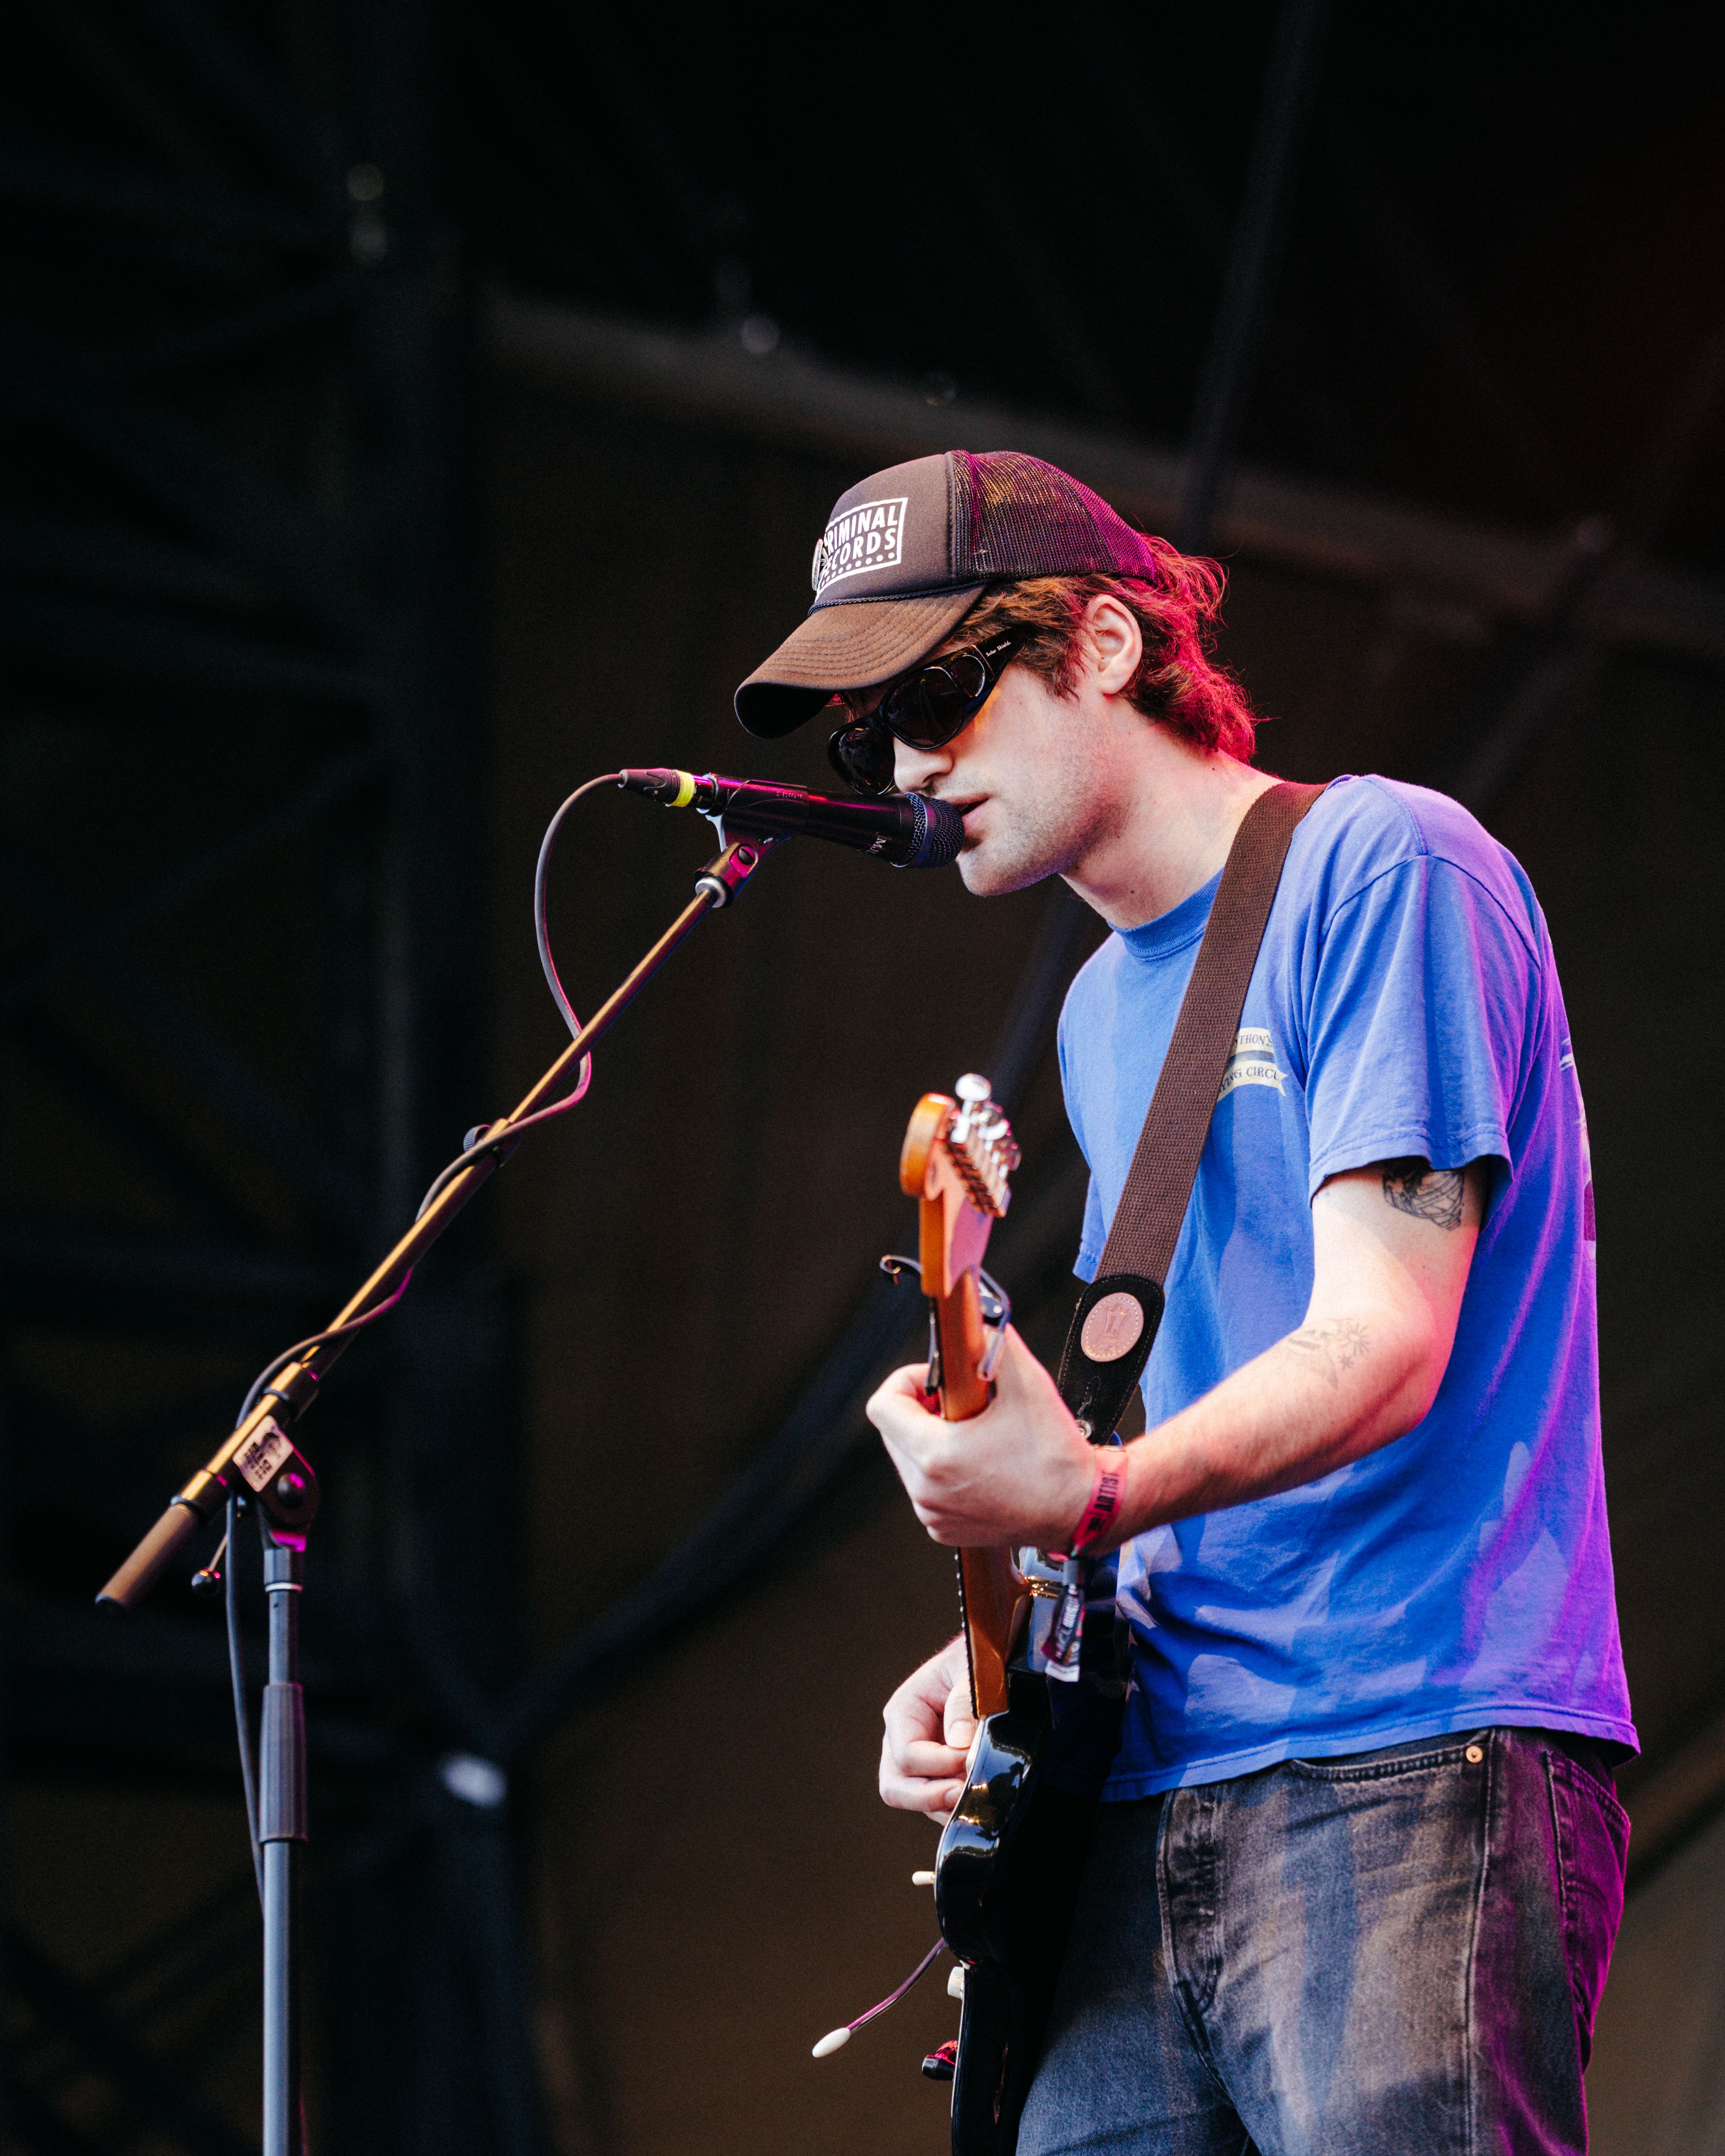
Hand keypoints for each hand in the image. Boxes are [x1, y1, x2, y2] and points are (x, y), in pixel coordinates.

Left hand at [866, 1325, 1097, 1546]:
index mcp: (936, 1455)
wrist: (1082, 1510)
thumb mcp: (1029, 1384)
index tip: (940, 1381)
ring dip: (932, 1438)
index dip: (907, 1380)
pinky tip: (981, 1462)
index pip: (883, 1405)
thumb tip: (980, 1323)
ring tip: (976, 1433)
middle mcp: (926, 1490)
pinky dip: (942, 1470)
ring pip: (908, 1459)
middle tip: (964, 1403)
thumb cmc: (1056, 1455)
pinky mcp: (944, 1529)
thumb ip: (997, 1343)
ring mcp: (933, 1514)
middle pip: (893, 1431)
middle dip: (922, 1408)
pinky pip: (925, 1488)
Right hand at [880, 1637, 975, 1817]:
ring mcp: (920, 1763)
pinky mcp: (939, 1776)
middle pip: (897, 1789)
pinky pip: (940, 1805)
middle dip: (930, 1798)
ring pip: (920, 1803)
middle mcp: (902, 1741)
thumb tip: (960, 1742)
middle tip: (965, 1793)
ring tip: (980, 1789)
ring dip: (949, 1804)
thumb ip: (964, 1701)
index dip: (941, 1764)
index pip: (907, 1756)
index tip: (971, 1756)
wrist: (990, 1661)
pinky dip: (958, 1807)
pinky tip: (981, 1795)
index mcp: (904, 1712)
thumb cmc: (976, 1662)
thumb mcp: (970, 1670)